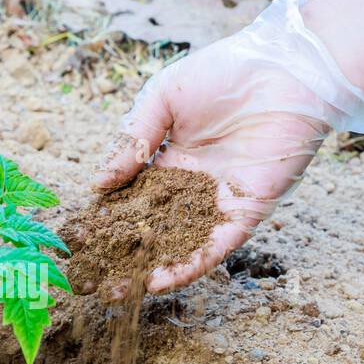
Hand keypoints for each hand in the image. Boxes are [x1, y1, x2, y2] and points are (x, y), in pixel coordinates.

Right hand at [95, 0, 363, 293]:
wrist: (287, 71)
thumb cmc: (225, 73)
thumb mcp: (164, 98)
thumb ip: (133, 139)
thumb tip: (99, 183)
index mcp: (166, 159)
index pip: (128, 197)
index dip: (103, 218)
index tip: (76, 239)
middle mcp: (189, 187)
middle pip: (148, 229)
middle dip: (120, 254)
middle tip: (91, 279)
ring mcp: (215, 203)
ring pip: (177, 245)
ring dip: (148, 269)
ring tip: (118, 292)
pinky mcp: (244, 214)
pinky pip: (213, 247)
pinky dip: (187, 265)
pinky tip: (159, 283)